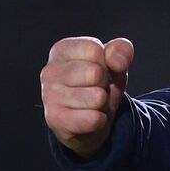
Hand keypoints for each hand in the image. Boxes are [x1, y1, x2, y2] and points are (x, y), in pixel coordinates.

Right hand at [40, 36, 132, 159]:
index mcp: (62, 50)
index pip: (95, 50)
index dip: (108, 62)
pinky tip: (88, 117)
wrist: (89, 121)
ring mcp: (49, 96)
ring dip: (103, 103)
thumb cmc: (100, 83)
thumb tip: (117, 60)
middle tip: (97, 88)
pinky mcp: (55, 120)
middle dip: (105, 83)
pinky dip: (100, 120)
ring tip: (92, 102)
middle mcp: (49, 71)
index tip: (100, 69)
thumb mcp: (116, 62)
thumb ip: (121, 50)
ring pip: (97, 97)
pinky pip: (93, 119)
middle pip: (96, 73)